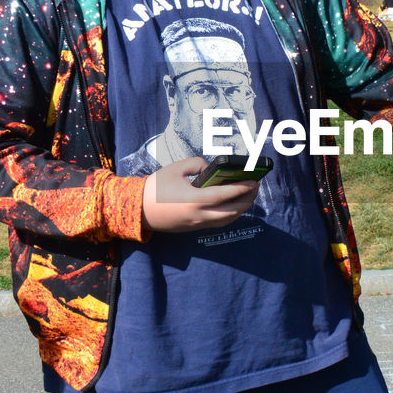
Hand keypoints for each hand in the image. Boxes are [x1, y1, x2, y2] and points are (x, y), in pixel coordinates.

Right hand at [142, 157, 260, 232]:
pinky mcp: (193, 228)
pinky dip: (229, 215)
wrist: (137, 209)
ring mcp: (197, 224)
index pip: (225, 195)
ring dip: (240, 209)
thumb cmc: (155, 187)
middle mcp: (199, 216)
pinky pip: (218, 223)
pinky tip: (232, 205)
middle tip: (255, 188)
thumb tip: (210, 169)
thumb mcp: (176, 168)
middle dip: (247, 200)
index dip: (241, 189)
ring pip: (226, 220)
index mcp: (195, 200)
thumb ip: (197, 164)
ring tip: (247, 196)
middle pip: (232, 212)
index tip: (253, 182)